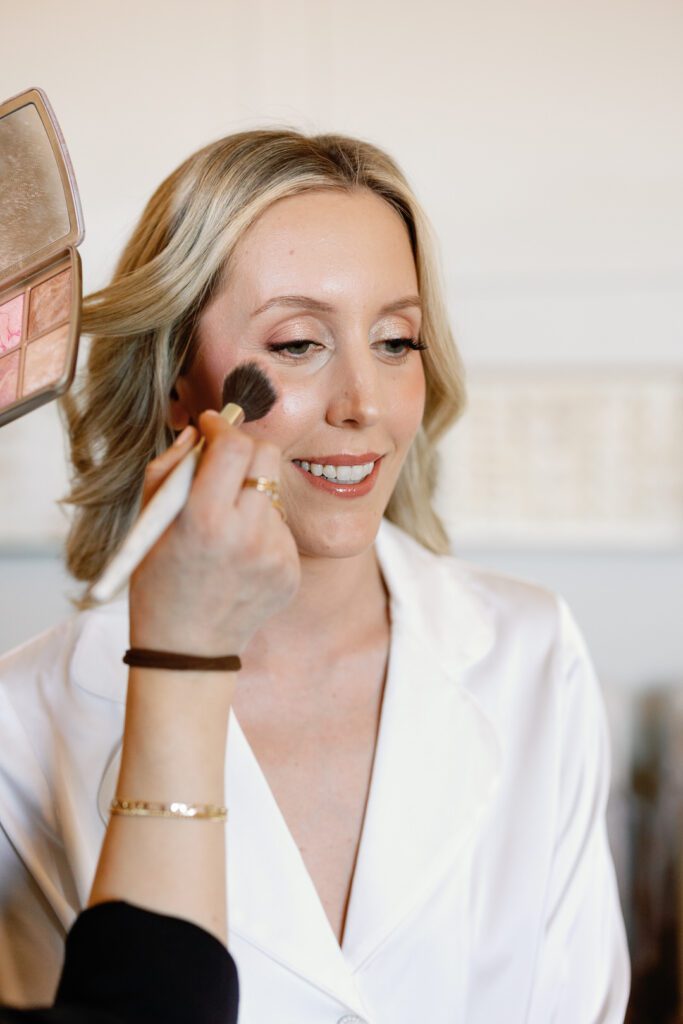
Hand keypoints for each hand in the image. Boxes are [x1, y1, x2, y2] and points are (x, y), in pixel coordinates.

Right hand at [129, 412, 299, 655]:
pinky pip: (281, 528)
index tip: (212, 426)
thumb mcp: (148, 521)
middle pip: (267, 457)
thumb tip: (200, 431)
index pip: (234, 446)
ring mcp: (275, 556)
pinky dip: (261, 529)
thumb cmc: (158, 580)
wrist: (187, 650)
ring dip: (251, 495)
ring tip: (224, 527)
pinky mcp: (291, 572)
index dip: (222, 427)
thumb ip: (171, 467)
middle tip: (224, 463)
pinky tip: (239, 556)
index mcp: (205, 520)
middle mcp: (246, 535)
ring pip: (274, 492)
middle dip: (245, 450)